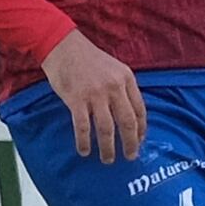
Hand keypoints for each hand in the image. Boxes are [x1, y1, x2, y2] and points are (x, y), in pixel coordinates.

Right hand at [42, 30, 146, 163]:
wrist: (62, 46)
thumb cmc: (88, 58)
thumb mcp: (114, 68)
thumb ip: (123, 88)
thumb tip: (128, 113)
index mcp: (127, 79)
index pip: (140, 110)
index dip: (141, 128)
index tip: (140, 140)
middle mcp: (114, 88)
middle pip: (127, 122)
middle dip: (131, 142)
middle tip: (130, 156)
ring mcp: (95, 94)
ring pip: (106, 128)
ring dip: (108, 147)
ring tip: (108, 159)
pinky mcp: (76, 99)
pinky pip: (83, 126)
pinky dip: (84, 141)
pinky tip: (84, 151)